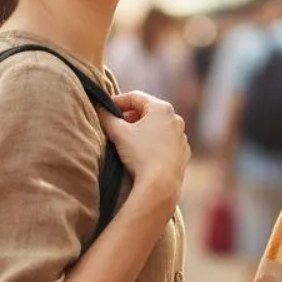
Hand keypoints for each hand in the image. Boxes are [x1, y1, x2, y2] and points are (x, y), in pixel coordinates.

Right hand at [98, 91, 189, 208]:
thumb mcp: (118, 133)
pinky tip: (142, 154)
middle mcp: (176, 119)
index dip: (117, 101)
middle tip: (115, 126)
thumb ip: (106, 117)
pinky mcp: (183, 153)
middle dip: (129, 117)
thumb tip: (98, 107)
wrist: (161, 184)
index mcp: (161, 108)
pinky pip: (165, 143)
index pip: (134, 97)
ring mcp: (181, 137)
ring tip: (127, 142)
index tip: (105, 109)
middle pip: (147, 112)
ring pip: (157, 128)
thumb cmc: (140, 154)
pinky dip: (153, 144)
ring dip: (141, 131)